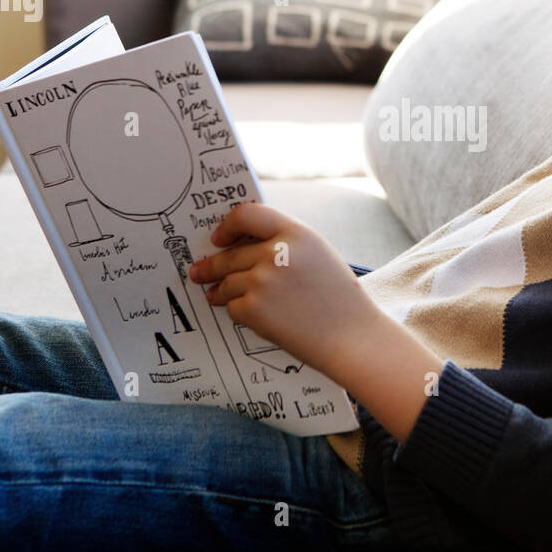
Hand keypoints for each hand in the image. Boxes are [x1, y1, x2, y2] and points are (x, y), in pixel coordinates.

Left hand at [187, 202, 382, 375]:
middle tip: (199, 272)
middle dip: (211, 266)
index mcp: (296, 233)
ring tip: (215, 296)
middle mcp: (276, 252)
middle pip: (229, 254)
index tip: (219, 238)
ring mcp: (262, 280)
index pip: (247, 214)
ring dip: (219, 291)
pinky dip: (239, 313)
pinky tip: (251, 317)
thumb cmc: (338, 299)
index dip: (228, 226)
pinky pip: (233, 307)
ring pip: (226, 282)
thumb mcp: (318, 254)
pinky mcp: (254, 308)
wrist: (352, 337)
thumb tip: (243, 246)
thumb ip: (285, 243)